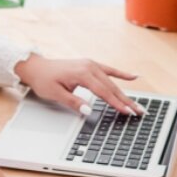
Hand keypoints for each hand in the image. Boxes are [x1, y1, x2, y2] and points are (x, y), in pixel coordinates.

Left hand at [14, 55, 144, 115]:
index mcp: (82, 74)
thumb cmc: (44, 80)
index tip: (127, 112)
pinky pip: (109, 70)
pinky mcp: (90, 65)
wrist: (37, 67)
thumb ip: (74, 102)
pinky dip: (121, 74)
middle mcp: (89, 67)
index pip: (104, 92)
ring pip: (112, 81)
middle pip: (111, 87)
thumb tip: (88, 110)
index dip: (116, 104)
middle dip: (126, 101)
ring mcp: (91, 64)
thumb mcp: (55, 94)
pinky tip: (134, 77)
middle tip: (139, 111)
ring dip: (126, 93)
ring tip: (137, 103)